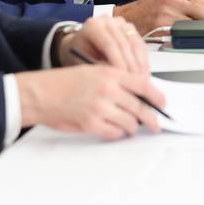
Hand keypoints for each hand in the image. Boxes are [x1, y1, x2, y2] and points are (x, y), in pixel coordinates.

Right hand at [15, 65, 165, 139]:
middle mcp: (108, 90)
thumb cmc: (63, 82)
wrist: (40, 94)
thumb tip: (137, 94)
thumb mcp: (93, 70)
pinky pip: (114, 133)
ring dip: (133, 127)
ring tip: (131, 127)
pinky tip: (115, 131)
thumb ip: (115, 80)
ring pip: (129, 122)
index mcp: (110, 73)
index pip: (143, 85)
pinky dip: (118, 133)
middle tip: (156, 124)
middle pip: (140, 107)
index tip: (163, 103)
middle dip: (151, 118)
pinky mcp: (91, 124)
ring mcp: (100, 107)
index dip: (157, 96)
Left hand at [57, 15, 147, 75]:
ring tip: (142, 80)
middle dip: (131, 65)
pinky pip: (140, 45)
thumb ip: (98, 68)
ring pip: (135, 44)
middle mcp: (108, 21)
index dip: (118, 61)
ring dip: (140, 64)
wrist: (80, 44)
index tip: (124, 77)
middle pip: (124, 44)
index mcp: (93, 26)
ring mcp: (121, 23)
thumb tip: (118, 76)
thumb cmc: (79, 54)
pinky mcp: (131, 29)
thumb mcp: (82, 62)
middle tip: (135, 82)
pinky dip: (143, 60)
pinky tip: (144, 72)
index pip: (109, 44)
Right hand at [114, 0, 203, 33]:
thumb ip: (188, 4)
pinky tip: (191, 43)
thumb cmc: (147, 11)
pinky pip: (183, 36)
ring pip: (198, 26)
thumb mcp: (169, 0)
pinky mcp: (161, 28)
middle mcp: (174, 1)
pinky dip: (190, 41)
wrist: (124, 17)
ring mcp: (167, 15)